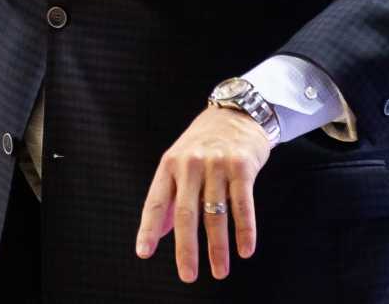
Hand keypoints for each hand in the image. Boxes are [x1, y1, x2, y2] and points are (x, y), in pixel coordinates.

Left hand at [135, 104, 271, 281]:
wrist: (237, 113)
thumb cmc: (205, 143)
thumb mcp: (180, 161)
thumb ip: (171, 195)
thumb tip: (160, 232)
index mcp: (170, 163)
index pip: (156, 201)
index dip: (149, 228)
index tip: (143, 252)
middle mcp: (191, 164)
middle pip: (186, 213)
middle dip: (186, 248)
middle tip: (187, 275)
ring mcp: (217, 164)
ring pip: (216, 213)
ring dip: (217, 247)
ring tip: (219, 271)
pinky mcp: (242, 166)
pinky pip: (243, 204)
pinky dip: (245, 230)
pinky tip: (244, 250)